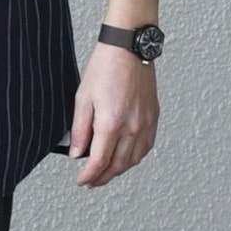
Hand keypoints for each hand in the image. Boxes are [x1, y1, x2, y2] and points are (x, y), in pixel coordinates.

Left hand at [68, 43, 158, 186]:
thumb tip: (77, 153)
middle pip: (118, 165)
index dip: (89, 175)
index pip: (99, 162)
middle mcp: (132, 127)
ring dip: (119, 170)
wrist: (129, 48)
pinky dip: (134, 158)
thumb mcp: (83, 98)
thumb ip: (80, 129)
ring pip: (134, 160)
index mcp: (111, 123)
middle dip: (103, 178)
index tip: (81, 181)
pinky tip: (126, 158)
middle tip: (91, 181)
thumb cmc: (106, 67)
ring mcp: (145, 123)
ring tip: (106, 173)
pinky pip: (146, 147)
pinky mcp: (153, 117)